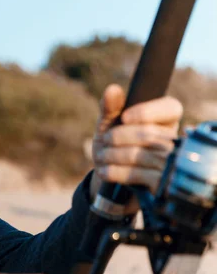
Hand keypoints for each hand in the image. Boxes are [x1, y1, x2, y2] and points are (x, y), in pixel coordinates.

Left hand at [90, 84, 182, 212]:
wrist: (111, 180)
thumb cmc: (114, 145)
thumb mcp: (108, 125)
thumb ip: (110, 108)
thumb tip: (112, 89)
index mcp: (165, 120)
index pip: (171, 108)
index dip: (148, 112)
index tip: (124, 117)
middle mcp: (172, 140)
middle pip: (150, 133)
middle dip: (119, 136)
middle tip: (103, 141)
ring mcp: (169, 163)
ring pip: (144, 155)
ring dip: (114, 155)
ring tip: (101, 156)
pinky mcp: (161, 184)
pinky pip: (140, 175)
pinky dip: (116, 172)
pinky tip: (103, 171)